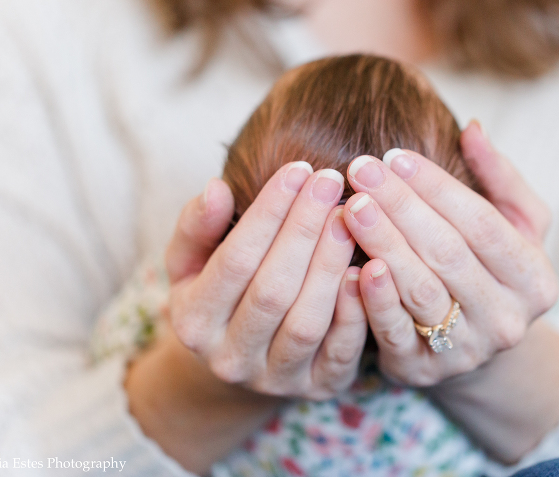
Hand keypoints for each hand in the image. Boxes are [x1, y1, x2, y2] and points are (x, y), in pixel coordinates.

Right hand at [165, 163, 367, 400]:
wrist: (243, 357)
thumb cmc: (219, 293)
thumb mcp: (191, 261)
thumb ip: (197, 226)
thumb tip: (215, 188)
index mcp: (193, 322)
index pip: (234, 260)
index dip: (268, 212)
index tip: (298, 170)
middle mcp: (229, 358)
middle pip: (272, 290)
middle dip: (303, 230)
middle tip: (330, 181)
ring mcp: (274, 379)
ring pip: (306, 322)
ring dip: (330, 265)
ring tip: (349, 217)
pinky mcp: (316, 388)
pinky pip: (339, 352)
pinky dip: (355, 311)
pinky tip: (367, 267)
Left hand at [340, 121, 558, 385]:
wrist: (472, 344)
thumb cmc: (489, 269)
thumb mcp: (514, 226)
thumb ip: (499, 178)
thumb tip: (471, 128)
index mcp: (534, 279)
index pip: (483, 223)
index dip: (437, 187)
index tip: (394, 156)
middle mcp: (507, 319)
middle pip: (448, 253)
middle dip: (401, 207)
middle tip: (360, 170)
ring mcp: (466, 351)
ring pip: (420, 290)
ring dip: (383, 244)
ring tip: (352, 207)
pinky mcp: (423, 370)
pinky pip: (394, 332)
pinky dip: (373, 299)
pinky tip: (352, 265)